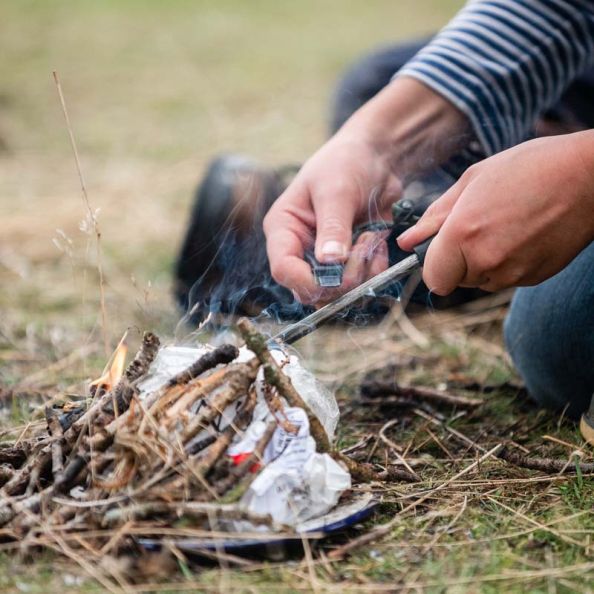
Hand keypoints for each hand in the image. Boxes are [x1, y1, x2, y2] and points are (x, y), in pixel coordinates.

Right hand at [263, 132, 397, 303]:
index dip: (306, 280)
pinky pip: (360, 284)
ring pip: (335, 292)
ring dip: (359, 274)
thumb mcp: (337, 191)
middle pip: (309, 289)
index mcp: (283, 229)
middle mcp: (300, 248)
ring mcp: (324, 259)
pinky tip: (376, 242)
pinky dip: (373, 270)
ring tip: (369, 239)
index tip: (335, 276)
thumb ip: (333, 226)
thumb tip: (330, 261)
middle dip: (339, 280)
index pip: (283, 269)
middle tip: (361, 253)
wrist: (377, 157)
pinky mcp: (348, 262)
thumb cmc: (347, 163)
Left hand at [398, 132, 593, 293]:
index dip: (434, 264)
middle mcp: (486, 261)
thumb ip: (434, 217)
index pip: (433, 279)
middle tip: (479, 224)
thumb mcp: (473, 181)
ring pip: (481, 280)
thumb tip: (406, 242)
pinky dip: (508, 262)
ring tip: (505, 224)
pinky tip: (523, 233)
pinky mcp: (536, 277)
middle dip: (459, 259)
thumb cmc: (529, 168)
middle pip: (456, 280)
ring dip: (484, 261)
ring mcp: (514, 273)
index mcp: (463, 234)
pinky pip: (507, 278)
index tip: (442, 248)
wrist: (589, 176)